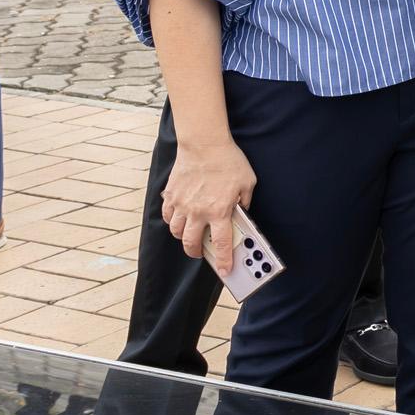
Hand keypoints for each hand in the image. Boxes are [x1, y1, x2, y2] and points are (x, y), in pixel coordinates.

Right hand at [162, 137, 256, 277]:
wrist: (204, 143)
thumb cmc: (229, 161)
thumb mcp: (247, 183)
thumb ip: (245, 203)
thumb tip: (242, 215)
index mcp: (220, 211)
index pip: (222, 244)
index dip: (224, 261)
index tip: (225, 271)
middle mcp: (198, 211)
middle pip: (191, 243)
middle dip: (196, 252)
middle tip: (201, 252)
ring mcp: (181, 204)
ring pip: (176, 231)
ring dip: (183, 236)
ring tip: (190, 233)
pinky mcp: (171, 195)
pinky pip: (166, 216)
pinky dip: (171, 220)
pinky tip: (179, 217)